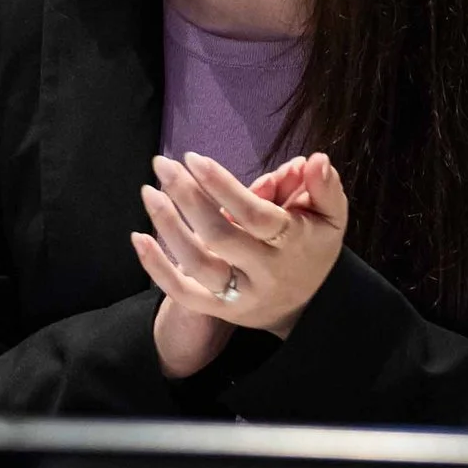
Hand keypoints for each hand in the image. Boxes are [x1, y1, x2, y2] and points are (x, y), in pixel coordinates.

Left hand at [132, 150, 348, 375]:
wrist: (307, 305)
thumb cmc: (311, 245)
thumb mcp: (329, 215)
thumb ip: (323, 187)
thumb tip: (314, 161)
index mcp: (292, 244)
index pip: (255, 214)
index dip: (222, 186)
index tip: (193, 158)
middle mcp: (264, 273)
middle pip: (220, 236)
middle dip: (187, 197)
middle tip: (162, 164)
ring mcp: (239, 295)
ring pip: (197, 265)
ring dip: (168, 226)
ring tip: (148, 191)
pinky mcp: (219, 310)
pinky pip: (183, 294)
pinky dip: (157, 268)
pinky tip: (137, 237)